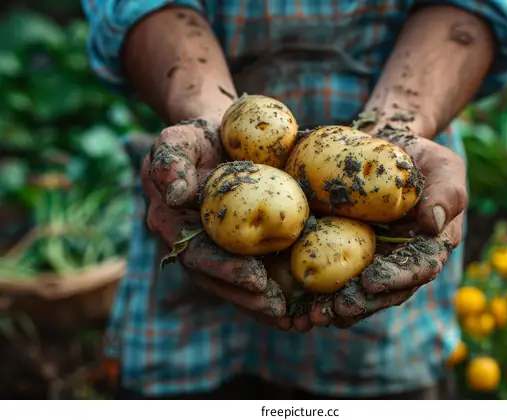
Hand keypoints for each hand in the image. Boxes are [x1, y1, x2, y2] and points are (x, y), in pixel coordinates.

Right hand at [142, 118, 290, 329]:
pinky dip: (273, 290)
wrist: (218, 138)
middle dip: (248, 297)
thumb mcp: (178, 138)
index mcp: (171, 225)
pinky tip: (298, 304)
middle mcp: (191, 245)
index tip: (254, 280)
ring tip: (292, 317)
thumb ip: (170, 161)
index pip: (197, 256)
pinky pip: (253, 272)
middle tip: (279, 308)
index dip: (224, 271)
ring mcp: (214, 250)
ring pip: (235, 284)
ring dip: (261, 303)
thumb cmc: (198, 137)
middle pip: (219, 280)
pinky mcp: (237, 249)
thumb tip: (176, 195)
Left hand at [303, 118, 466, 328]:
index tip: (371, 283)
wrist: (384, 148)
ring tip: (310, 318)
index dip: (396, 280)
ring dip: (333, 308)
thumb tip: (432, 224)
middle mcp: (401, 262)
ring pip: (356, 293)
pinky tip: (295, 307)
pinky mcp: (346, 255)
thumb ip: (447, 193)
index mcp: (429, 248)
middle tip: (335, 310)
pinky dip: (316, 293)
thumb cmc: (419, 158)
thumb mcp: (444, 167)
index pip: (418, 269)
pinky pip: (332, 277)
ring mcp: (372, 262)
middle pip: (384, 292)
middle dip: (360, 304)